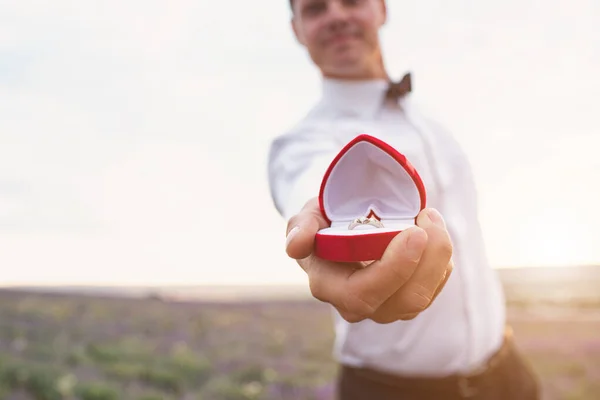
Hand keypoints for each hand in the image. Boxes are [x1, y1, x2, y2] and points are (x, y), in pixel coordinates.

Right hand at [284, 198, 452, 323]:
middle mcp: (357, 306)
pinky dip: (440, 261)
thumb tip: (296, 246)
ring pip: (423, 297)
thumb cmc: (322, 223)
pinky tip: (433, 234)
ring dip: (438, 257)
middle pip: (404, 300)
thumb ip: (301, 227)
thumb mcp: (306, 216)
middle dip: (427, 260)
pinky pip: (433, 288)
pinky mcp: (405, 300)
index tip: (414, 232)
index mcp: (330, 286)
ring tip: (431, 218)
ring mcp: (384, 307)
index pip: (363, 294)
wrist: (338, 233)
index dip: (394, 268)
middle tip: (428, 218)